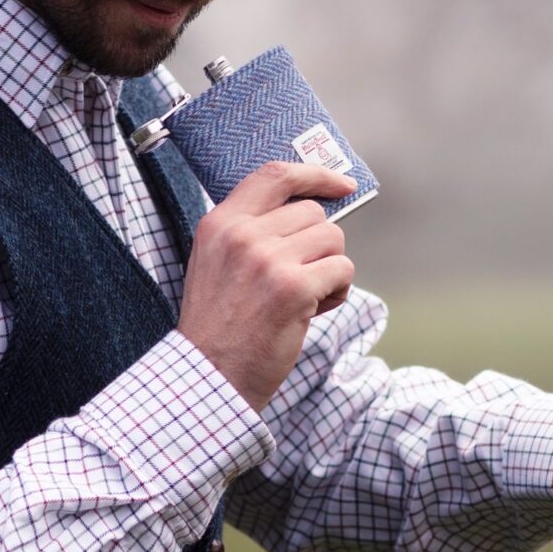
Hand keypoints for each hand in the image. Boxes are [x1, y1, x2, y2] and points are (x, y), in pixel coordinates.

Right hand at [178, 161, 355, 410]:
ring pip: (333, 239)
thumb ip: (253, 230)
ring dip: (330, 268)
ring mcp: (268, 260)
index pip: (275, 175)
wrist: (210, 377)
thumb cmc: (221, 323)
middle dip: (319, 245)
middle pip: (314, 213)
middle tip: (300, 277)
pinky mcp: (294, 288)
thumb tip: (315, 209)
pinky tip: (313, 311)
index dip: (315, 174)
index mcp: (220, 222)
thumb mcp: (218, 261)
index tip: (343, 184)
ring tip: (304, 297)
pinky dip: (338, 291)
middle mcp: (242, 235)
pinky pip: (342, 270)